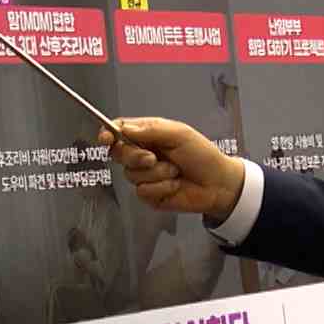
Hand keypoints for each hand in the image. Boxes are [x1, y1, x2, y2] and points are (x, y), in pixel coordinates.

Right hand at [100, 118, 245, 222]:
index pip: (119, 131)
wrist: (218, 184)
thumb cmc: (202, 155)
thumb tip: (123, 129)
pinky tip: (175, 185)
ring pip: (131, 175)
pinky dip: (161, 188)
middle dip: (135, 156)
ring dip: (156, 174)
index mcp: (148, 135)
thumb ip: (149, 130)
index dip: (108, 134)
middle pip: (118, 154)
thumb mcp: (178, 134)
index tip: (106, 138)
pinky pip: (142, 191)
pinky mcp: (150, 195)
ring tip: (174, 172)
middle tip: (154, 158)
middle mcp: (143, 155)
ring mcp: (145, 176)